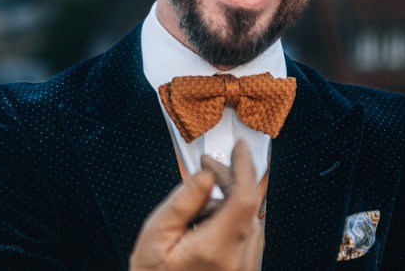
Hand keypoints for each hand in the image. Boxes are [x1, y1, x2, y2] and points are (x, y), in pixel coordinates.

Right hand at [129, 140, 263, 270]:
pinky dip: (230, 223)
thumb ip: (183, 201)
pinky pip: (246, 238)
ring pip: (249, 221)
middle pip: (246, 206)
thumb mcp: (156, 236)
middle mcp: (241, 260)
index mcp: (218, 249)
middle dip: (229, 181)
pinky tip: (204, 228)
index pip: (244, 197)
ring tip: (194, 210)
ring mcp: (247, 269)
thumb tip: (207, 174)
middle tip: (205, 168)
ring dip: (228, 204)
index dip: (244, 167)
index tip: (239, 146)